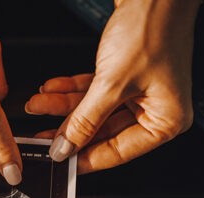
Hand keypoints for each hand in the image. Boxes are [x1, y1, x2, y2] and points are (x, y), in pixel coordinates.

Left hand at [25, 0, 200, 173]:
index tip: (59, 162)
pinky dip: (71, 90)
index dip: (85, 158)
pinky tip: (50, 90)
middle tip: (41, 137)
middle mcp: (154, 109)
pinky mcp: (125, 75)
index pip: (118, 152)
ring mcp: (139, 91)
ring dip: (63, 107)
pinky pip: (93, 91)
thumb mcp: (113, 83)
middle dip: (68, 130)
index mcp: (165, 120)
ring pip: (94, 110)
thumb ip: (86, 120)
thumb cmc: (151, 28)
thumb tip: (65, 148)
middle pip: (103, 131)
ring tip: (37, 106)